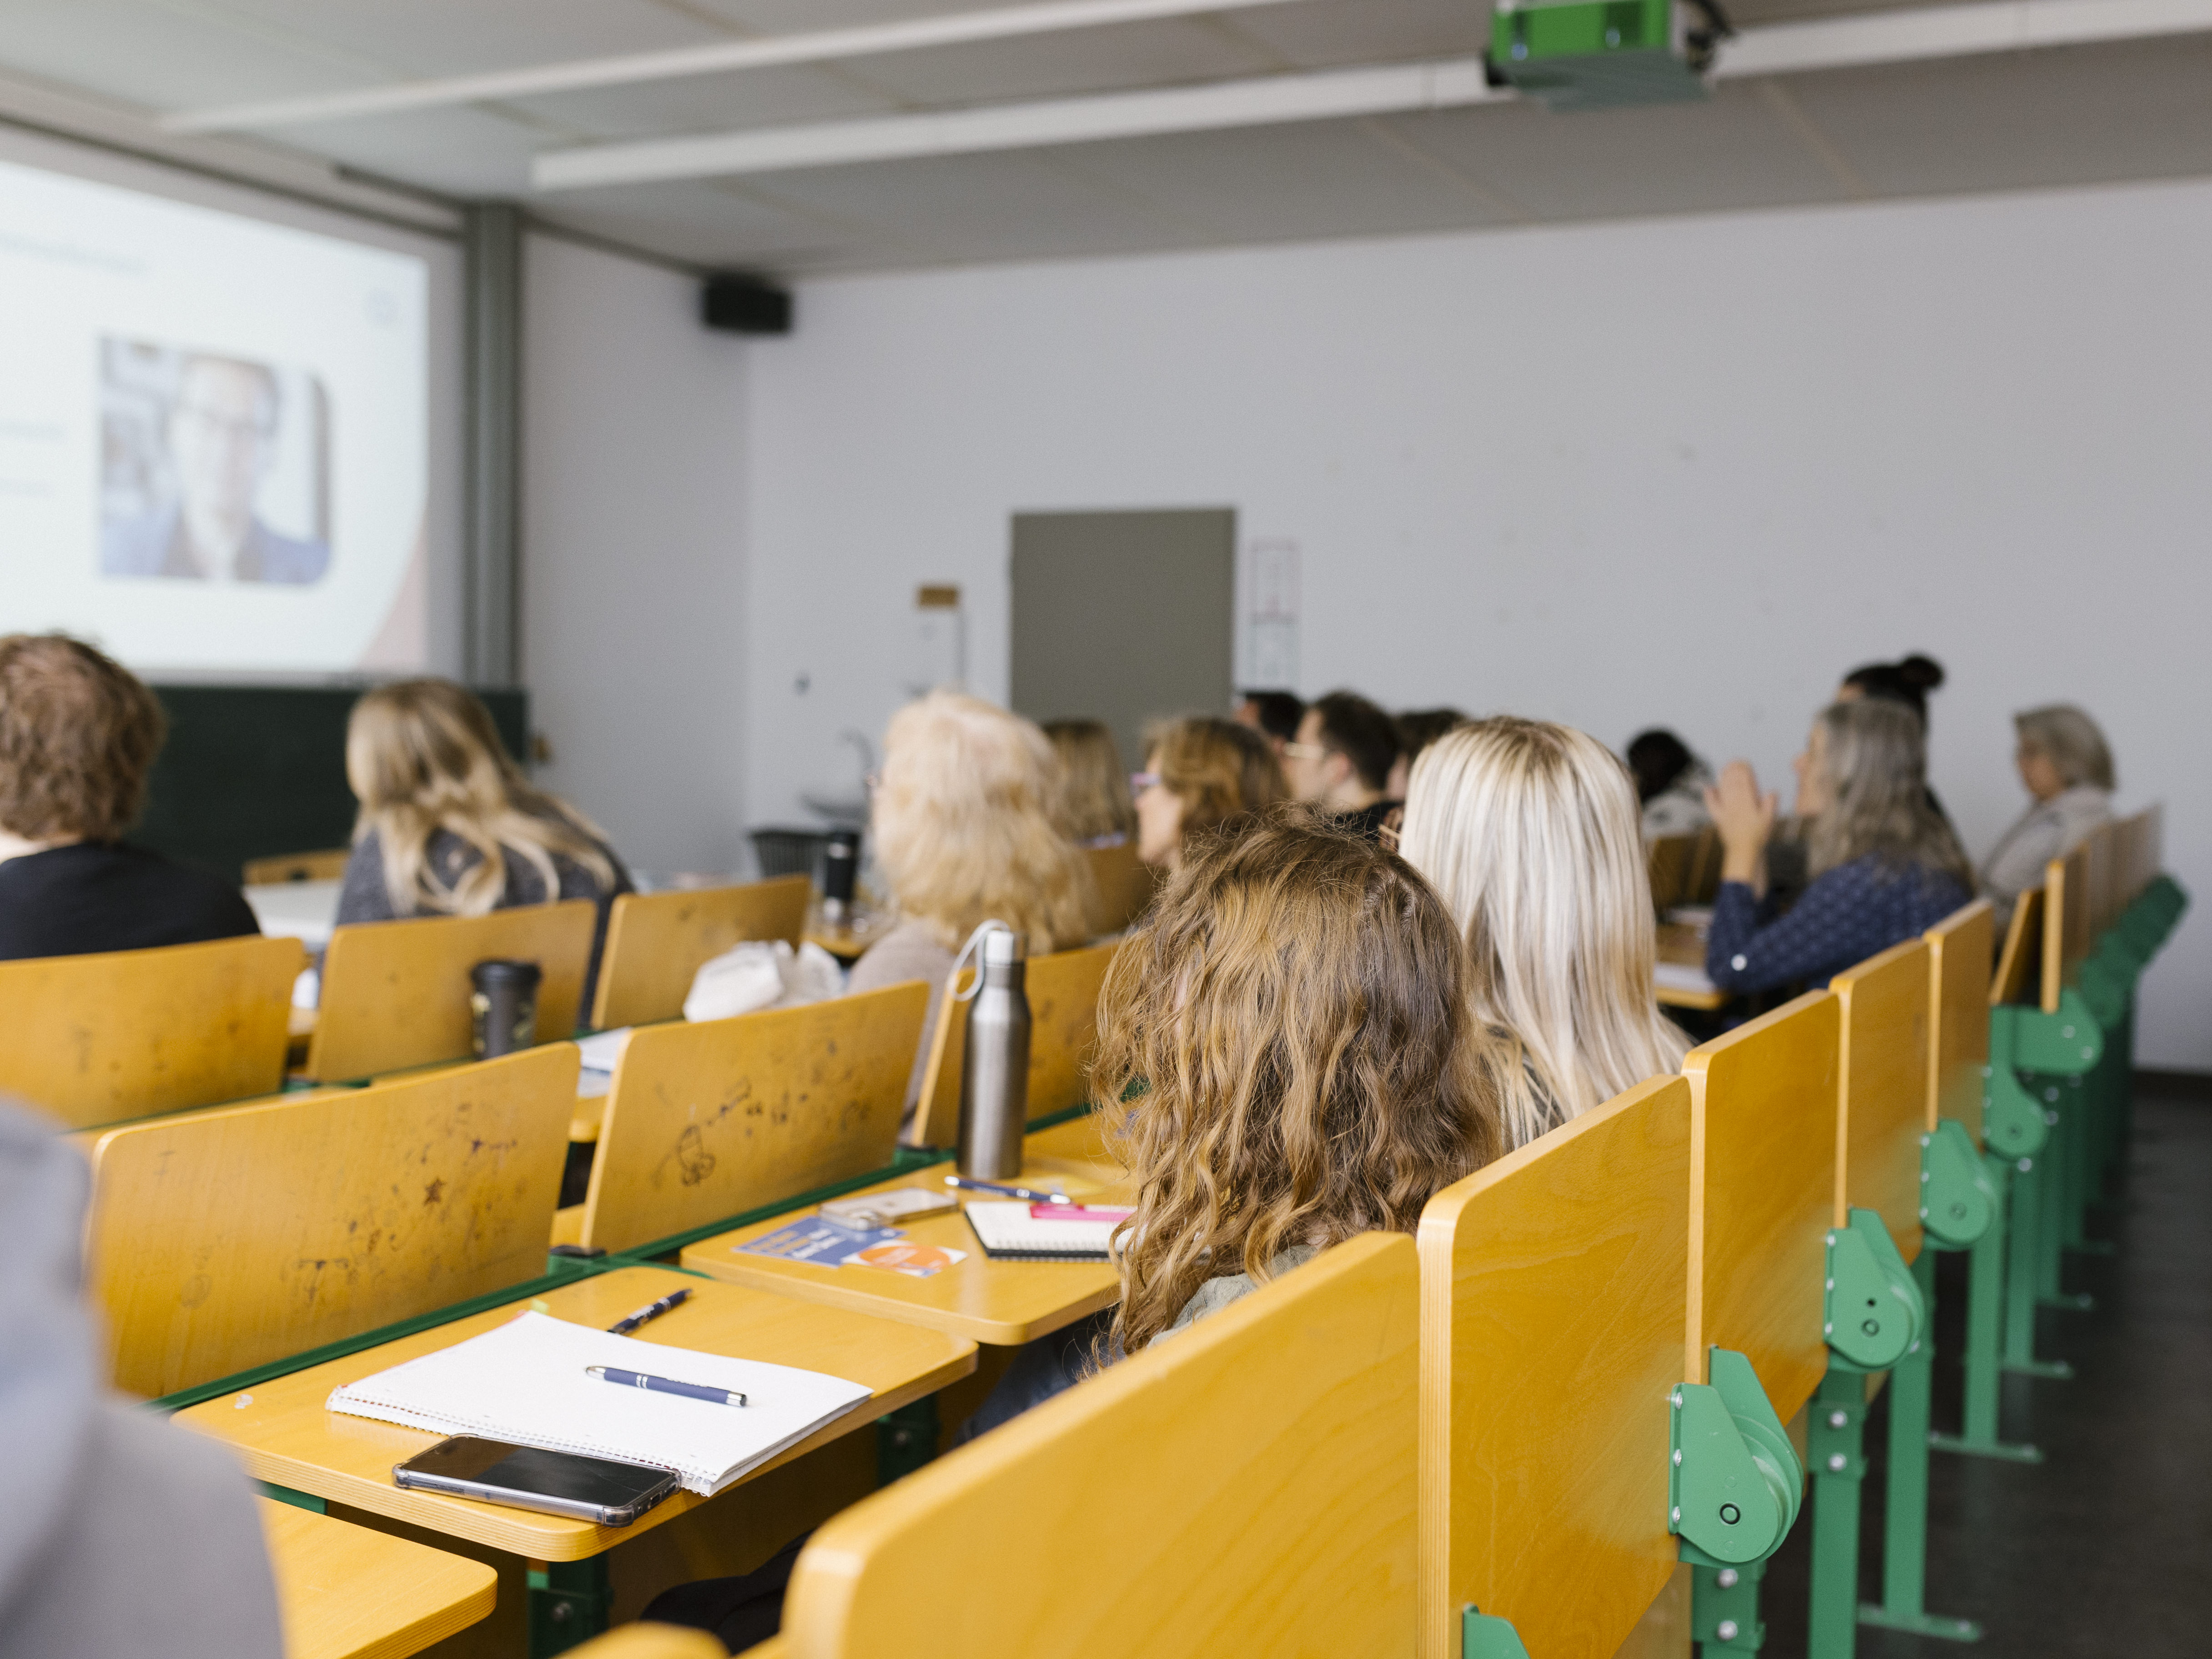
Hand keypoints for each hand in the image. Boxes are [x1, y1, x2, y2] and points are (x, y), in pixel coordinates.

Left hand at [1706, 762, 1777, 889]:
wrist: (1743, 851)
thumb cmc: (1757, 836)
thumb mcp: (1769, 819)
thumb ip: (1770, 804)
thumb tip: (1772, 792)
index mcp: (1748, 802)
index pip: (1745, 782)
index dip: (1744, 770)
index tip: (1744, 762)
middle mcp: (1735, 804)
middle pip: (1733, 783)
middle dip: (1734, 770)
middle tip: (1734, 761)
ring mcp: (1725, 810)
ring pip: (1723, 790)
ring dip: (1723, 778)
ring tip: (1724, 769)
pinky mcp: (1718, 818)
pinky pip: (1712, 804)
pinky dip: (1709, 796)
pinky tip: (1708, 788)